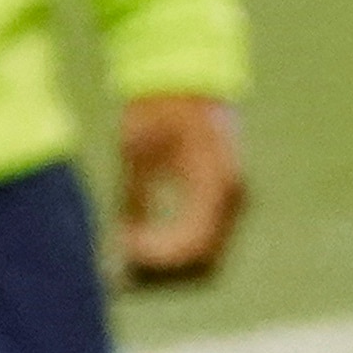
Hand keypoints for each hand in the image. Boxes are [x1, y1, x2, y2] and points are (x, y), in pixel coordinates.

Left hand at [116, 94, 246, 286]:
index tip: (119, 247)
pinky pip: (205, 243)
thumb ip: (131, 203)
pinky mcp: (225, 201)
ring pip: (207, 260)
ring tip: (124, 256)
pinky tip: (139, 244)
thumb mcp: (136, 153)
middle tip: (117, 269)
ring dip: (168, 269)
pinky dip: (175, 253)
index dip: (155, 260)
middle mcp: (234, 196)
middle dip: (162, 275)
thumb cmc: (157, 108)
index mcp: (217, 181)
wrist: (186, 77)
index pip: (193, 246)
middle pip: (204, 264)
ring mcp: (234, 200)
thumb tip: (118, 249)